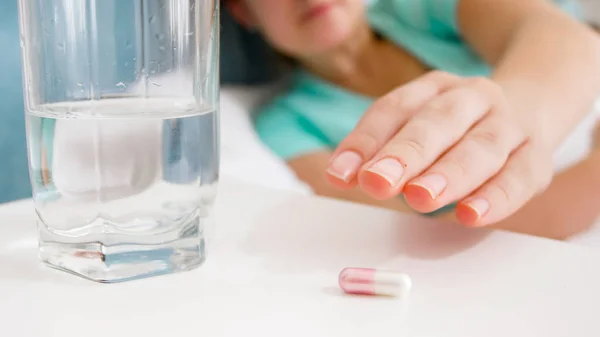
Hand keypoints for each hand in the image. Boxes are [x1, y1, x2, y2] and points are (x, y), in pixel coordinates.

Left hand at [325, 71, 553, 226]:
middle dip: (406, 153)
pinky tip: (470, 215)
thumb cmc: (457, 128)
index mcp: (436, 87)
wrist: (531, 107)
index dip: (366, 140)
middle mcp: (473, 98)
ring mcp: (509, 125)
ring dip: (449, 174)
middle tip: (378, 182)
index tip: (340, 174)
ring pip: (481, 147)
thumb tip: (340, 175)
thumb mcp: (418, 126)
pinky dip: (496, 197)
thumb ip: (379, 150)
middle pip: (438, 122)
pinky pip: (518, 177)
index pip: (395, 108)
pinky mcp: (535, 158)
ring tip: (421, 198)